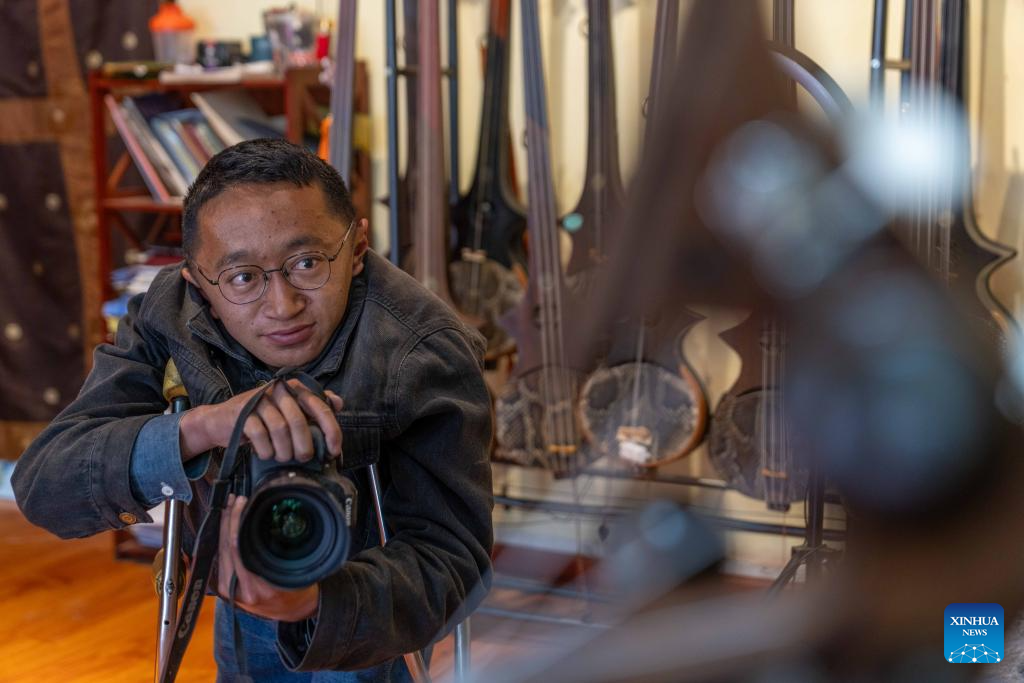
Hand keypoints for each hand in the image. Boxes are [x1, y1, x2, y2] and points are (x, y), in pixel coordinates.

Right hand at [180, 379, 343, 462]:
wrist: (221, 421)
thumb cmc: (262, 420)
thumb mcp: (289, 413)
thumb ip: (313, 408)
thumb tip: (339, 403)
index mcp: (295, 388)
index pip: (320, 406)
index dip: (331, 430)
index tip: (334, 450)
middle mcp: (278, 389)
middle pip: (299, 420)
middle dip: (304, 445)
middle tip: (303, 458)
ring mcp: (259, 400)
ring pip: (280, 429)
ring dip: (284, 450)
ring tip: (283, 457)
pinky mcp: (241, 412)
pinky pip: (259, 434)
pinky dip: (266, 449)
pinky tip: (266, 454)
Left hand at [216, 494, 319, 621]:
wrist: (291, 612)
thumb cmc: (296, 591)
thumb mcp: (295, 572)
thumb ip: (278, 554)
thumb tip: (265, 523)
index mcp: (256, 587)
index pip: (237, 546)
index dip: (236, 520)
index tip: (242, 502)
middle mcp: (239, 589)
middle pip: (225, 547)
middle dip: (228, 519)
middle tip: (234, 499)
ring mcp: (229, 590)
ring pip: (219, 552)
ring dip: (223, 527)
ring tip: (229, 507)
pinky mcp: (225, 587)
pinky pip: (219, 559)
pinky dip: (220, 540)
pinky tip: (224, 526)